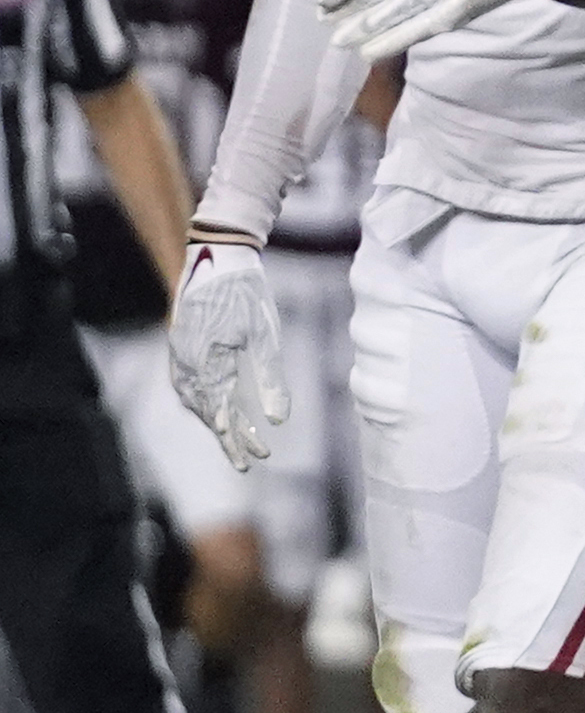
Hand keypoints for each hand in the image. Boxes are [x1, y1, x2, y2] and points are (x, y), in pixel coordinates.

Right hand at [169, 238, 288, 469]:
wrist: (218, 254)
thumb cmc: (247, 293)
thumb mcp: (266, 336)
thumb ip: (270, 379)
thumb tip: (278, 420)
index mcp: (205, 365)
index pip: (220, 415)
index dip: (237, 440)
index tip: (255, 458)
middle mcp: (185, 365)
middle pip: (205, 412)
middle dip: (228, 436)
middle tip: (251, 457)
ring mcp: (178, 354)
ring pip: (193, 400)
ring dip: (214, 420)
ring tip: (235, 437)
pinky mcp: (180, 344)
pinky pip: (187, 383)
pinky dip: (202, 400)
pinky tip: (215, 406)